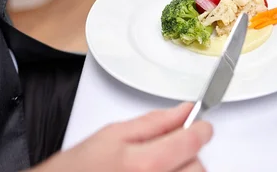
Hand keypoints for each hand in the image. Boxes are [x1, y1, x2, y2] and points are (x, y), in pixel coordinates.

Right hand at [31, 103, 211, 171]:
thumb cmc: (75, 171)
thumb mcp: (110, 136)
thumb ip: (153, 122)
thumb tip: (184, 110)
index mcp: (143, 164)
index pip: (192, 141)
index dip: (201, 129)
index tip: (201, 126)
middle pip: (198, 166)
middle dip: (189, 153)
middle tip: (169, 149)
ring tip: (158, 168)